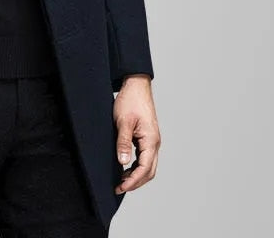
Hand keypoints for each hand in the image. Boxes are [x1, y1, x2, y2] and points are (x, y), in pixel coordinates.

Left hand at [113, 74, 160, 193]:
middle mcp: (154, 142)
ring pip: (148, 165)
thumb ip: (123, 143)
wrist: (136, 85)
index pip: (144, 169)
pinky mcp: (148, 136)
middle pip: (149, 171)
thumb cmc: (130, 101)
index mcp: (151, 140)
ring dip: (137, 175)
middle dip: (135, 182)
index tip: (120, 187)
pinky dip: (137, 166)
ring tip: (121, 180)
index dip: (133, 181)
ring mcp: (152, 140)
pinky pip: (145, 157)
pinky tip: (126, 167)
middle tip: (119, 188)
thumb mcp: (123, 122)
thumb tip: (123, 163)